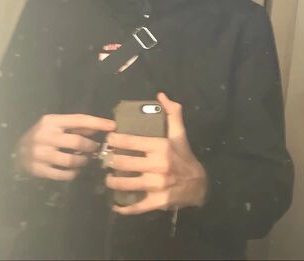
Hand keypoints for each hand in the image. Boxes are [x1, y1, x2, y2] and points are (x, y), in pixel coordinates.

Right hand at [14, 113, 115, 180]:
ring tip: (86, 159)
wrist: (16, 152)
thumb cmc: (42, 136)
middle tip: (96, 149)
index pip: (79, 120)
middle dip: (91, 146)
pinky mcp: (39, 170)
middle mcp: (45, 136)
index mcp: (51, 121)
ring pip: (71, 160)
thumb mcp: (56, 126)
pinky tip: (76, 170)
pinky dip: (73, 173)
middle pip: (77, 142)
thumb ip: (76, 127)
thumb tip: (98, 129)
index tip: (112, 126)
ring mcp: (41, 154)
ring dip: (83, 161)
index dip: (97, 123)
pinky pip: (63, 174)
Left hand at [105, 93, 208, 214]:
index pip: (131, 141)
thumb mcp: (179, 133)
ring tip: (108, 177)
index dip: (115, 140)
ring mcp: (157, 185)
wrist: (198, 184)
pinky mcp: (157, 202)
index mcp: (161, 146)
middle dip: (111, 161)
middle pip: (124, 163)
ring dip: (112, 181)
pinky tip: (115, 205)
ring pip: (126, 184)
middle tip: (105, 159)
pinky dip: (123, 207)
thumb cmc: (184, 156)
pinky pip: (136, 206)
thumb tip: (161, 94)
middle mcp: (158, 165)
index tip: (108, 139)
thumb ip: (172, 112)